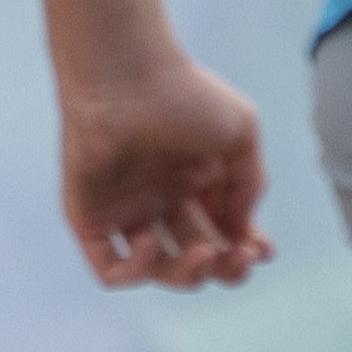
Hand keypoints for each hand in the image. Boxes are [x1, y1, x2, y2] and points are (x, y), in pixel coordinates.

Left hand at [57, 52, 275, 285]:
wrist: (125, 76)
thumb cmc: (184, 95)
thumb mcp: (240, 136)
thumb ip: (250, 185)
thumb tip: (243, 230)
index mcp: (198, 181)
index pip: (225, 233)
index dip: (246, 249)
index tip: (262, 249)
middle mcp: (162, 199)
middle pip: (197, 258)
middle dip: (225, 269)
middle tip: (237, 256)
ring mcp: (126, 211)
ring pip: (159, 270)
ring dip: (188, 275)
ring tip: (204, 252)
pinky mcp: (90, 219)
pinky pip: (110, 269)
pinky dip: (136, 271)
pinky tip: (152, 242)